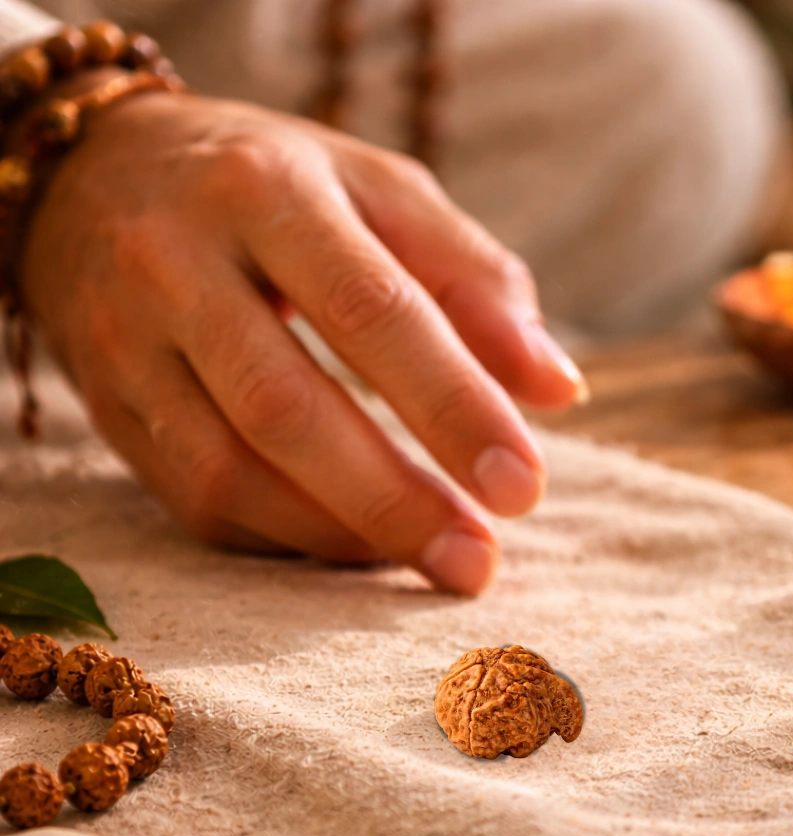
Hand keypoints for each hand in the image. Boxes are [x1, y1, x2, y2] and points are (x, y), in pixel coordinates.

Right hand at [20, 88, 586, 592]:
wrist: (95, 176)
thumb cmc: (279, 191)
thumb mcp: (383, 195)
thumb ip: (478, 284)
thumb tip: (559, 392)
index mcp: (272, 192)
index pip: (371, 310)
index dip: (452, 407)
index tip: (522, 488)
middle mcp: (180, 262)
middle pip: (285, 407)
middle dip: (392, 501)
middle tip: (475, 564)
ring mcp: (127, 342)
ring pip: (229, 469)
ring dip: (340, 535)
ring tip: (427, 556)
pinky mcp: (108, 408)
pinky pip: (196, 499)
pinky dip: (288, 537)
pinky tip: (354, 542)